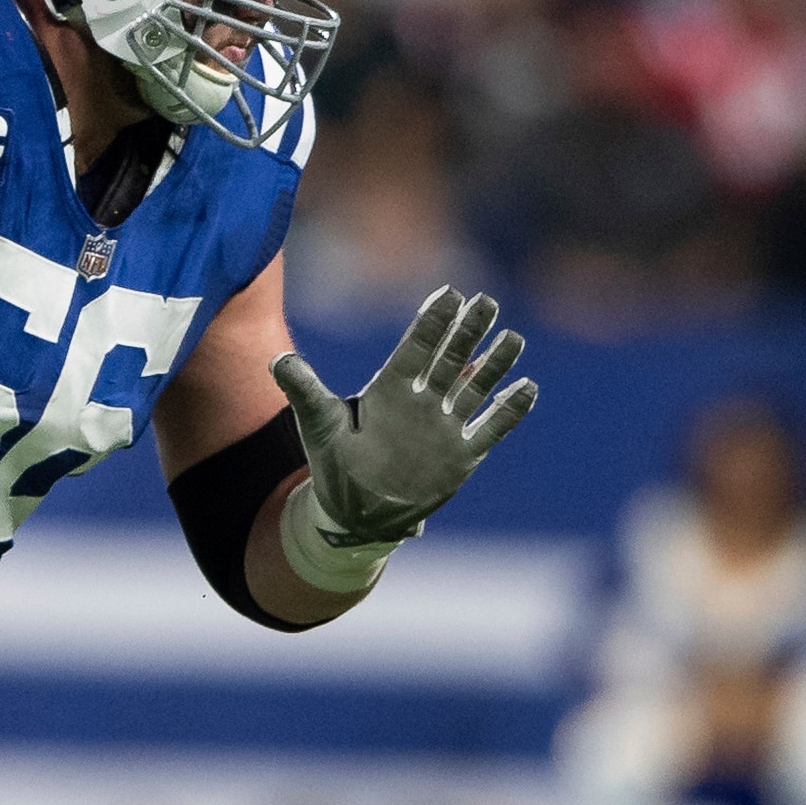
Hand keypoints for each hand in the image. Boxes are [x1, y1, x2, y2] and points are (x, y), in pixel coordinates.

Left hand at [270, 286, 537, 548]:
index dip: (432, 322)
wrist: (356, 512)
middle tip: (486, 301)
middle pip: (449, 358)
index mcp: (390, 388)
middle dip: (467, 331)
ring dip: (494, 364)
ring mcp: (444, 426)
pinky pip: (490, 429)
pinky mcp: (460, 455)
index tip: (449, 293)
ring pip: (475, 388)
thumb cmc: (335, 463)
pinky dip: (508, 411)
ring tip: (513, 339)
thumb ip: (304, 390)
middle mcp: (422, 400)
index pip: (415, 347)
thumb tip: (278, 361)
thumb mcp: (318, 424)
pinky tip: (527, 388)